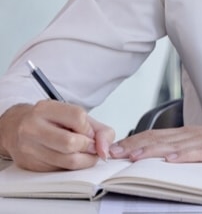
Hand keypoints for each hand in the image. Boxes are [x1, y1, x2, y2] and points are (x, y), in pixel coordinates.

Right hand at [0, 101, 114, 170]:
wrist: (18, 128)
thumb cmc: (52, 122)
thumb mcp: (77, 117)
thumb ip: (101, 131)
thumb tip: (105, 151)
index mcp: (46, 109)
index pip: (78, 117)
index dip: (90, 129)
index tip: (91, 133)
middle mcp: (33, 127)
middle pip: (71, 143)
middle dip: (89, 147)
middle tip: (91, 147)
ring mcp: (28, 147)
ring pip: (66, 161)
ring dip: (84, 160)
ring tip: (84, 153)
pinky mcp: (29, 164)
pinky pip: (59, 170)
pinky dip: (71, 167)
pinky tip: (69, 158)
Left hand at [109, 116, 201, 163]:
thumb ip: (188, 150)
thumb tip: (164, 159)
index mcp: (191, 133)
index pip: (157, 136)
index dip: (135, 141)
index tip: (115, 149)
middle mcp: (195, 134)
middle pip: (159, 138)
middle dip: (134, 145)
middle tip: (113, 153)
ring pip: (174, 144)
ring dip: (151, 150)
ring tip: (133, 157)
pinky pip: (199, 152)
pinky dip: (184, 155)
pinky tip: (170, 159)